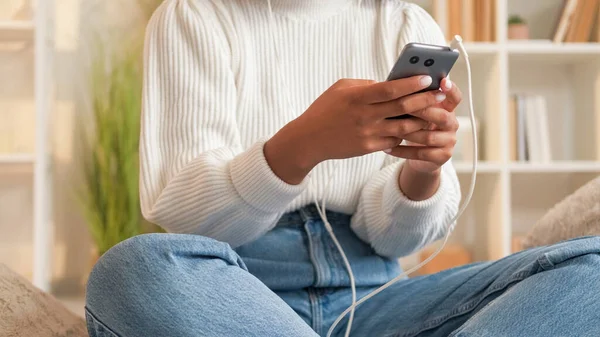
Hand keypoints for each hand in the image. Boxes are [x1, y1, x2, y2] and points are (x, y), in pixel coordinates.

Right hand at [264, 76, 443, 183]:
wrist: (309, 139)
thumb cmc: (325, 109)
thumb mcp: (341, 88)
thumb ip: (365, 85)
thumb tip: (390, 84)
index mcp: (358, 97)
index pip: (391, 89)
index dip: (412, 84)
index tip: (428, 78)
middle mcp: (365, 116)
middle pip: (403, 107)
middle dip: (425, 100)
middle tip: (440, 94)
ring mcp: (368, 134)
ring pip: (404, 128)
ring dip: (422, 120)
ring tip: (434, 113)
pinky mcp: (368, 148)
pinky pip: (394, 141)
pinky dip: (406, 135)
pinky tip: (415, 129)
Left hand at [386, 78, 461, 172]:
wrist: (419, 154)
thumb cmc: (413, 125)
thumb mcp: (415, 111)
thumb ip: (413, 99)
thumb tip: (396, 83)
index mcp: (447, 109)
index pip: (455, 97)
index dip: (451, 89)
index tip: (443, 81)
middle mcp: (452, 124)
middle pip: (442, 117)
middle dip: (423, 111)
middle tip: (403, 105)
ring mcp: (449, 141)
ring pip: (429, 137)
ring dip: (408, 133)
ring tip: (390, 129)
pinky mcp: (442, 157)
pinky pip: (421, 153)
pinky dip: (403, 150)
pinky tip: (388, 147)